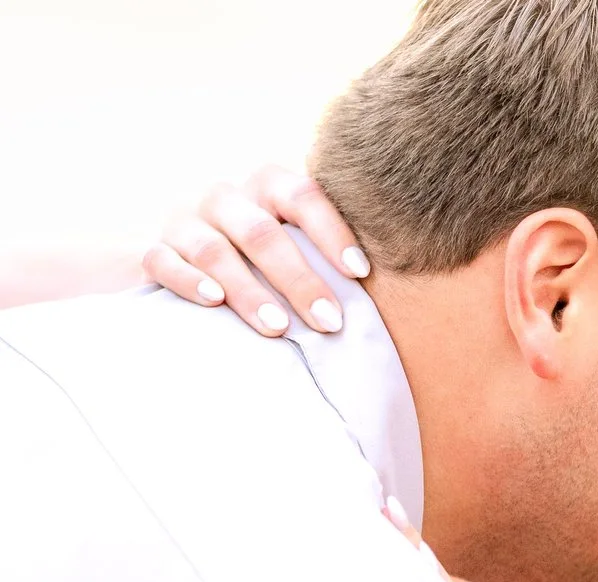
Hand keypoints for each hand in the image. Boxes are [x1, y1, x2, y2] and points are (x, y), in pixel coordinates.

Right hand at [143, 166, 367, 338]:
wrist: (174, 260)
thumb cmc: (260, 260)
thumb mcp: (294, 245)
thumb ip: (327, 251)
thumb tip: (397, 281)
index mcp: (266, 188)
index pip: (302, 195)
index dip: (332, 231)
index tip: (360, 273)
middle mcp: (224, 198)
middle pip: (262, 232)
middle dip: (300, 280)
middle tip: (332, 323)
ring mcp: (183, 222)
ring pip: (214, 250)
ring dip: (249, 290)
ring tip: (278, 328)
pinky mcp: (150, 250)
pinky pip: (163, 261)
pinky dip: (188, 280)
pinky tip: (212, 301)